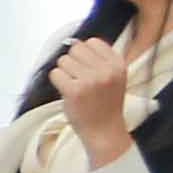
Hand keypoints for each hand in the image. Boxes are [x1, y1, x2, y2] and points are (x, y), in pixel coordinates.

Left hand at [52, 31, 136, 152]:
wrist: (104, 131)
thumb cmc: (105, 104)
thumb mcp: (112, 77)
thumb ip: (98, 59)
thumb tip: (72, 41)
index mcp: (118, 64)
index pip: (92, 42)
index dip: (85, 55)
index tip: (88, 69)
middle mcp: (106, 70)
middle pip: (75, 49)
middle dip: (73, 62)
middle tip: (80, 80)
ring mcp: (90, 80)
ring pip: (63, 60)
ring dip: (64, 73)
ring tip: (75, 86)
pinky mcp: (74, 90)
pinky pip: (55, 73)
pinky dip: (57, 82)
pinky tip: (67, 92)